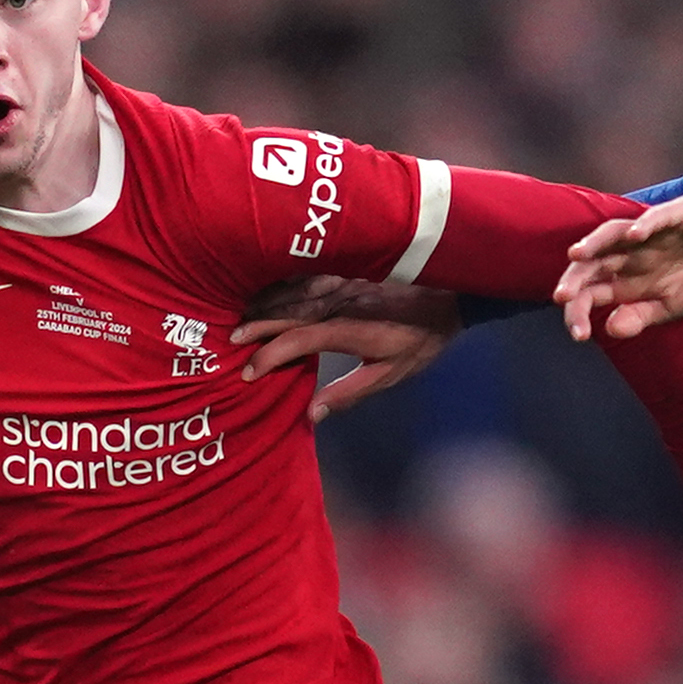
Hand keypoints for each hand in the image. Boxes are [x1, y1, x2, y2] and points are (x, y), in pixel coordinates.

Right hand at [233, 274, 462, 420]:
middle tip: (230, 340)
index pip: (299, 340)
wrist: (452, 292)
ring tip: (237, 313)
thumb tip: (312, 414)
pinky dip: (281, 281)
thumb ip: (350, 392)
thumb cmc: (422, 338)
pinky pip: (306, 272)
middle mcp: (341, 301)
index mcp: (350, 328)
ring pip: (293, 289)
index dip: (271, 356)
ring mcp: (342, 281)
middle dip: (256, 325)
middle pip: (288, 311)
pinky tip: (266, 286)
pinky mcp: (346, 269)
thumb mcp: (391, 372)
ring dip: (264, 301)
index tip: (249, 372)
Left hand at [558, 191, 682, 341]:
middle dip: (575, 279)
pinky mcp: (676, 213)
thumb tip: (610, 330)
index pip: (591, 293)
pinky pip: (657, 217)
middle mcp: (629, 254)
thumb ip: (641, 316)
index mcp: (625, 278)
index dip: (580, 311)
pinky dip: (645, 224)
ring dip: (594, 243)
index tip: (579, 335)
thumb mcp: (671, 305)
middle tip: (562, 297)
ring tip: (577, 255)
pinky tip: (635, 235)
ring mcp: (649, 232)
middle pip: (592, 263)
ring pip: (612, 233)